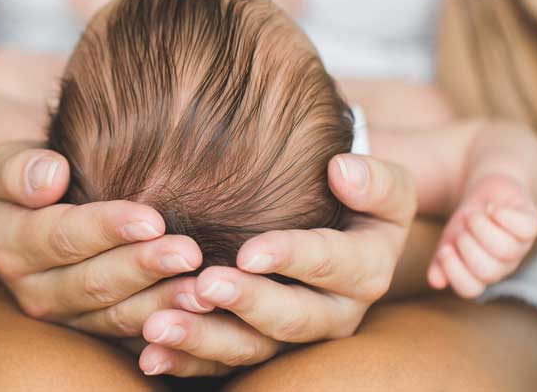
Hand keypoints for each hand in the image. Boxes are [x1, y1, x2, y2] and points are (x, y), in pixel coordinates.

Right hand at [0, 142, 212, 337]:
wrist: (22, 216)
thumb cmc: (24, 180)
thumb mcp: (4, 164)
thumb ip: (19, 168)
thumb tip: (51, 175)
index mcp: (12, 246)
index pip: (63, 237)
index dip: (108, 229)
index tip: (152, 220)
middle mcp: (36, 291)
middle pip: (95, 284)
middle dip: (144, 269)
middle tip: (190, 254)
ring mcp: (67, 317)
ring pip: (117, 317)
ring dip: (162, 305)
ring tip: (202, 291)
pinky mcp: (95, 331)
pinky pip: (132, 336)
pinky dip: (167, 328)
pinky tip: (200, 315)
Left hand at [134, 154, 416, 376]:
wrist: (344, 229)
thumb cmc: (358, 198)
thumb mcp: (385, 187)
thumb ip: (375, 180)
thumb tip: (342, 170)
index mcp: (366, 271)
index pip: (332, 264)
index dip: (292, 258)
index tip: (248, 251)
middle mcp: (335, 314)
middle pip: (292, 318)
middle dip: (247, 303)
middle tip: (204, 284)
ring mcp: (295, 338)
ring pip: (252, 349)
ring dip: (204, 339)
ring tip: (159, 325)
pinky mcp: (261, 349)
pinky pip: (223, 365)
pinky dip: (185, 361)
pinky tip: (151, 353)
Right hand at [427, 173, 536, 297]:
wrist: (488, 194)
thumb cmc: (468, 222)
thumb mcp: (449, 240)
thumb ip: (441, 262)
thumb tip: (436, 282)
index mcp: (480, 273)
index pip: (470, 289)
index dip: (455, 272)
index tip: (445, 249)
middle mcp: (503, 265)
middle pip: (488, 271)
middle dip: (468, 246)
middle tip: (463, 228)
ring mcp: (519, 246)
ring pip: (506, 250)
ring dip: (482, 227)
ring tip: (474, 214)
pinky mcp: (531, 224)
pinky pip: (525, 228)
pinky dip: (505, 216)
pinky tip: (493, 209)